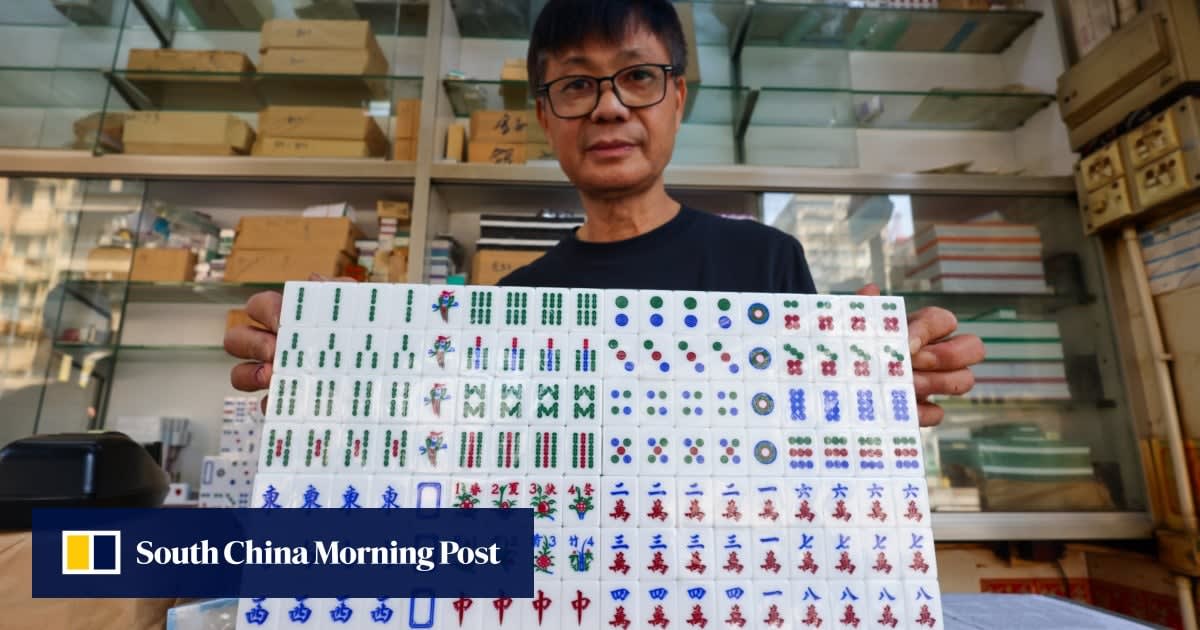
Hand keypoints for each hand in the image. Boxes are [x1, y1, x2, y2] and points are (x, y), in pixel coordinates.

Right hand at [224, 275, 355, 409]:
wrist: (388, 373)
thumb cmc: (368, 336)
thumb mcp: (361, 309)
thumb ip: (342, 290)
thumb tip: (315, 280)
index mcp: (289, 318)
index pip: (258, 306)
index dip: (263, 311)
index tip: (281, 323)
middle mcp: (273, 345)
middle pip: (237, 339)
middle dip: (251, 344)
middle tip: (275, 353)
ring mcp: (275, 376)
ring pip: (239, 373)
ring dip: (249, 375)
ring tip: (273, 378)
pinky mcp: (284, 402)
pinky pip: (264, 405)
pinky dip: (272, 405)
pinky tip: (291, 404)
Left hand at [857, 284, 984, 426]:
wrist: (827, 385)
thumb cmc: (845, 350)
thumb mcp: (847, 328)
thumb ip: (860, 311)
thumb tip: (871, 290)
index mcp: (917, 329)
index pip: (943, 319)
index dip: (929, 330)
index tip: (905, 343)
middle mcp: (933, 355)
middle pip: (973, 348)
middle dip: (949, 355)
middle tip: (915, 363)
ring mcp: (932, 384)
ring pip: (965, 379)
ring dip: (939, 382)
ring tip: (908, 385)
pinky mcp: (921, 411)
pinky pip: (939, 413)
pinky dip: (924, 413)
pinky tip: (902, 410)